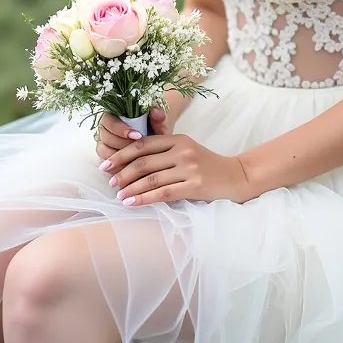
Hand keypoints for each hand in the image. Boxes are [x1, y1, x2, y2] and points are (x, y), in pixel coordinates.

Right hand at [95, 108, 171, 163]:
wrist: (155, 146)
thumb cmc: (155, 133)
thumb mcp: (159, 126)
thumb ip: (158, 119)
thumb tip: (156, 111)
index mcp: (114, 115)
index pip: (110, 121)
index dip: (121, 129)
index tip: (138, 136)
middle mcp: (105, 129)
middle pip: (106, 137)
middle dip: (123, 144)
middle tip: (139, 150)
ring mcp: (103, 144)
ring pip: (104, 151)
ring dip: (119, 157)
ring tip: (137, 160)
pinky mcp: (106, 158)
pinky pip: (106, 164)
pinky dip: (117, 167)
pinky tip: (130, 169)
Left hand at [99, 132, 252, 205]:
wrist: (235, 176)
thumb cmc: (207, 164)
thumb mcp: (186, 150)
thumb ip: (164, 152)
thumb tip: (132, 164)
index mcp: (177, 139)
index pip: (143, 145)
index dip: (122, 154)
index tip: (107, 163)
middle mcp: (182, 150)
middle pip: (144, 161)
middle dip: (123, 172)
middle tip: (110, 181)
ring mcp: (189, 167)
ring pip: (152, 178)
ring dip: (131, 188)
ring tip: (118, 195)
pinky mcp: (194, 185)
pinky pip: (163, 193)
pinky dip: (145, 198)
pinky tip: (132, 203)